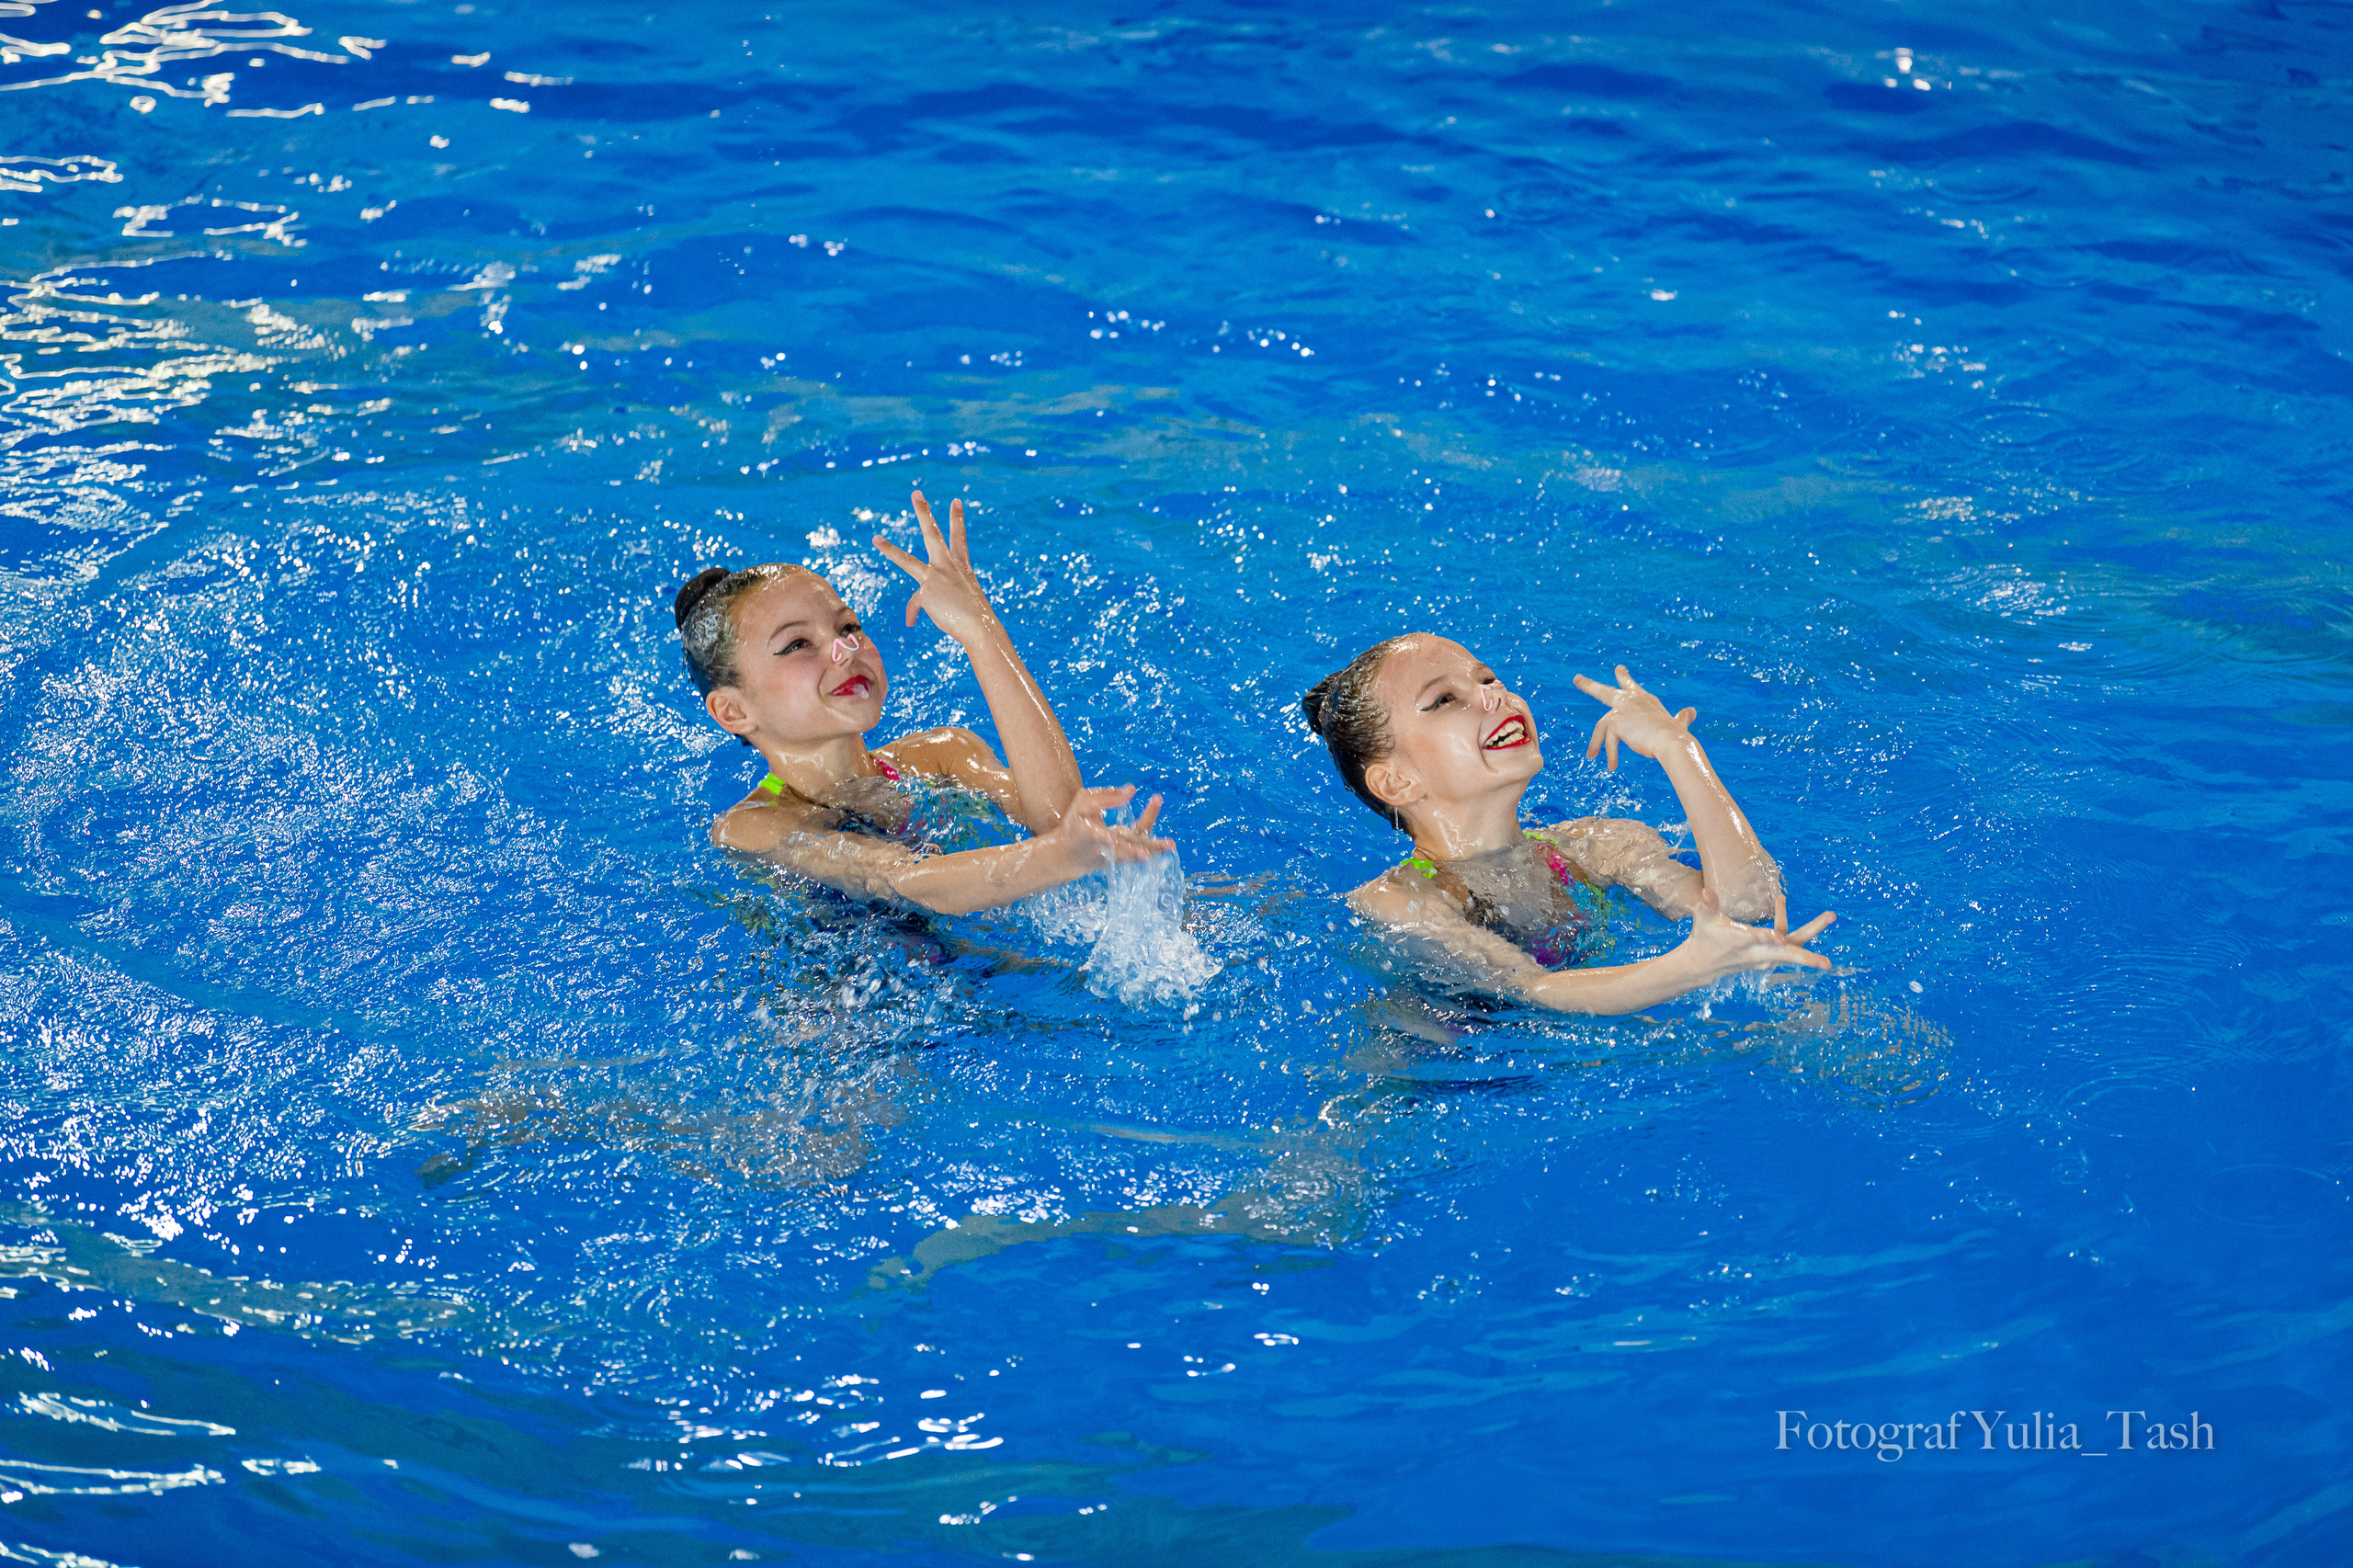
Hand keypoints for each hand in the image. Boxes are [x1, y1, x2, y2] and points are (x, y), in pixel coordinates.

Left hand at [872, 491, 996, 644]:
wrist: (979, 626)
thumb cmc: (975, 617)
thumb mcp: (964, 599)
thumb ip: (947, 593)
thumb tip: (929, 603)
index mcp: (961, 566)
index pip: (959, 538)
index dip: (957, 519)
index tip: (956, 501)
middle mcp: (947, 567)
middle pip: (932, 534)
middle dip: (924, 512)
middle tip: (916, 494)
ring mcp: (935, 578)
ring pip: (906, 560)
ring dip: (889, 549)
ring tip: (875, 539)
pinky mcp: (925, 593)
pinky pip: (914, 605)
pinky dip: (913, 614)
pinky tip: (911, 623)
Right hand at [1040, 784, 1172, 876]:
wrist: (1067, 855)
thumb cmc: (1075, 823)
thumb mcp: (1083, 804)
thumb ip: (1107, 796)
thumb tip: (1132, 790)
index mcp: (1090, 835)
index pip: (1099, 834)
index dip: (1105, 836)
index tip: (1112, 834)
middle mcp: (1104, 849)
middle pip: (1122, 850)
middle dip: (1134, 851)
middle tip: (1147, 854)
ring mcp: (1115, 856)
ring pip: (1136, 853)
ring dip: (1153, 850)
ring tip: (1170, 845)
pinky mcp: (1124, 859)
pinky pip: (1140, 849)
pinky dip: (1154, 845)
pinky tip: (1168, 844)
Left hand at [1574, 664, 1698, 771]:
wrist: (1672, 742)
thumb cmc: (1677, 736)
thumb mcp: (1678, 723)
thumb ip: (1682, 717)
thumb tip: (1692, 711)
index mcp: (1645, 699)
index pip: (1631, 687)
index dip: (1624, 678)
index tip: (1618, 669)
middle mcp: (1632, 700)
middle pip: (1605, 692)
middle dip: (1589, 686)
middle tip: (1577, 679)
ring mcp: (1623, 709)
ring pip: (1601, 726)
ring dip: (1595, 742)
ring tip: (1590, 756)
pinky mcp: (1617, 722)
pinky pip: (1609, 741)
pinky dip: (1611, 754)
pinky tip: (1612, 766)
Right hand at [1682, 887, 1835, 978]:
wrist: (1703, 965)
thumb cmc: (1703, 937)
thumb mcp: (1703, 920)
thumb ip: (1708, 906)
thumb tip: (1707, 892)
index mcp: (1742, 943)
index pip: (1759, 941)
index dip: (1769, 938)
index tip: (1780, 939)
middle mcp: (1758, 953)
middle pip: (1788, 955)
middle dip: (1808, 959)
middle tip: (1827, 964)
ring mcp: (1766, 957)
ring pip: (1795, 947)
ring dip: (1812, 930)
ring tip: (1830, 915)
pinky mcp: (1769, 956)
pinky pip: (1785, 940)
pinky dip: (1785, 923)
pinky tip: (1780, 901)